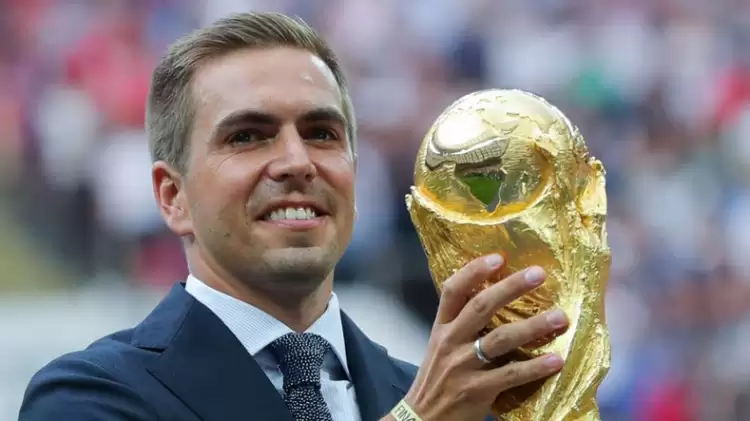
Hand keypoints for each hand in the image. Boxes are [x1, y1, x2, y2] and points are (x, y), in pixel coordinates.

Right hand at [399, 254, 567, 420]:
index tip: (499, 257)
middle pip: (481, 307)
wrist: (421, 419)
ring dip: (534, 326)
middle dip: (511, 287)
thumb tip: (497, 300)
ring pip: (501, 339)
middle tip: (539, 274)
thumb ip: (462, 326)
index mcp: (441, 328)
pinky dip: (535, 367)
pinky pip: (511, 375)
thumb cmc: (437, 380)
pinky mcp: (476, 391)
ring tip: (560, 317)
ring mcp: (462, 366)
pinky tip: (556, 360)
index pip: (452, 290)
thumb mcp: (441, 346)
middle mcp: (450, 342)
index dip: (474, 271)